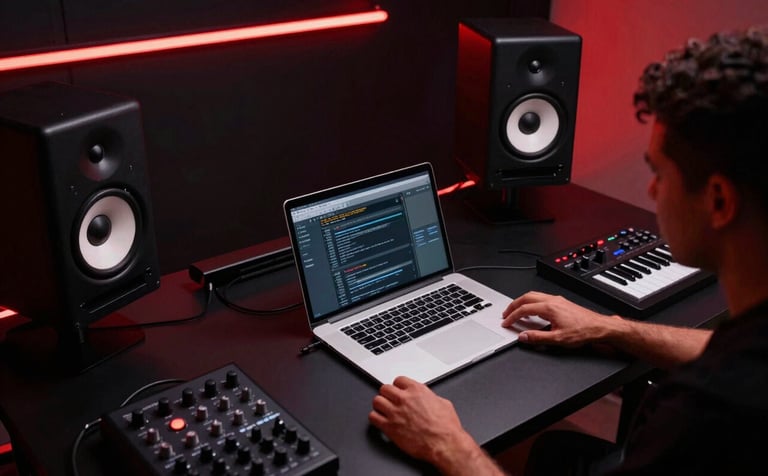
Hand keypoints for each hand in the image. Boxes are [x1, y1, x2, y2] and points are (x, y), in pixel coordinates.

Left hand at [369, 376, 474, 465]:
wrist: (444, 444)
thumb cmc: (446, 427)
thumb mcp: (443, 403)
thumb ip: (430, 397)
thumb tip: (428, 398)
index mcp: (417, 390)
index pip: (398, 380)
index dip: (398, 387)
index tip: (399, 391)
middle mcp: (404, 399)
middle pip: (384, 388)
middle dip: (388, 395)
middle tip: (390, 401)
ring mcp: (395, 413)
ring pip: (376, 401)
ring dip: (380, 405)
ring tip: (384, 410)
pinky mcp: (389, 427)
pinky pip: (373, 417)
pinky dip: (375, 418)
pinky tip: (381, 421)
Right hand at [501, 291, 622, 347]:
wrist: (599, 327)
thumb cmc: (583, 332)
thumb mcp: (558, 339)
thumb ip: (537, 338)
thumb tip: (523, 336)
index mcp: (549, 308)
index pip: (524, 309)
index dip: (512, 316)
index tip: (506, 322)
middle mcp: (552, 300)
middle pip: (526, 297)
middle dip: (513, 305)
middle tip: (506, 313)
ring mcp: (557, 300)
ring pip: (534, 295)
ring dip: (522, 302)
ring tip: (516, 310)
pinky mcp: (562, 302)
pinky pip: (541, 297)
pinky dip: (531, 302)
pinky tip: (533, 310)